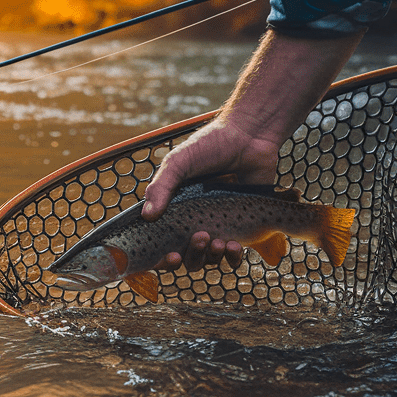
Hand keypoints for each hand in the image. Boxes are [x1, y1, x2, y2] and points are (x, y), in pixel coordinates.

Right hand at [140, 28, 363, 270]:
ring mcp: (217, 226)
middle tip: (200, 237)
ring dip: (211, 257)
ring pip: (210, 258)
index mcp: (174, 209)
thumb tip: (146, 216)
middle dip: (191, 255)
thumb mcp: (180, 162)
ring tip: (218, 241)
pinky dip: (232, 256)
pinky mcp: (241, 228)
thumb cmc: (210, 145)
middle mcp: (194, 222)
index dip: (162, 257)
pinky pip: (233, 254)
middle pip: (186, 256)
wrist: (249, 137)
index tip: (169, 256)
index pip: (162, 243)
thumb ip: (162, 186)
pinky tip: (233, 246)